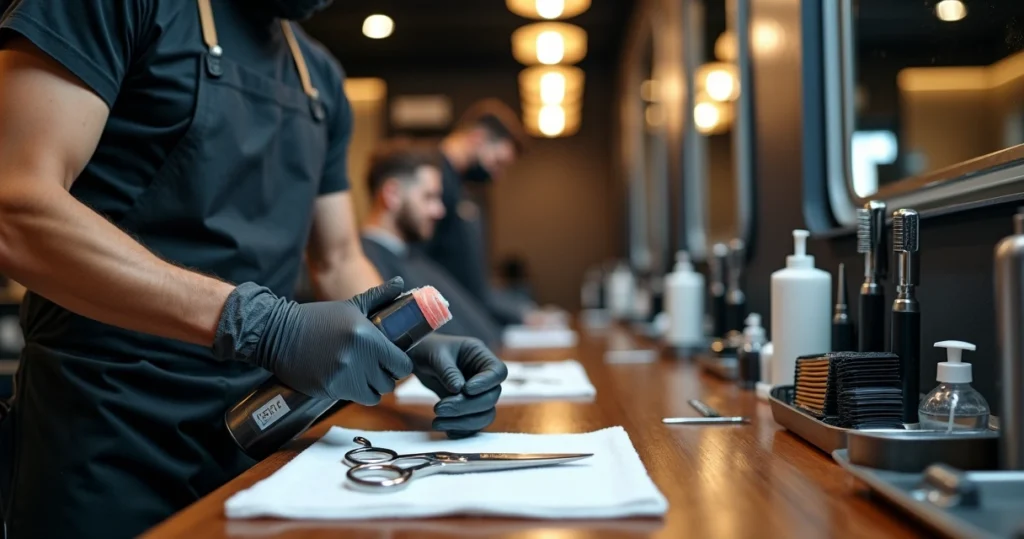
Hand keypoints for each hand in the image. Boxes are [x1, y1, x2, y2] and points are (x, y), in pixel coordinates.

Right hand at [213, 277, 413, 404]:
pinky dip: (354, 392)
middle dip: (385, 375)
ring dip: (371, 387)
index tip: (393, 360)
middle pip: (389, 382)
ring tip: (361, 375)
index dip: (400, 364)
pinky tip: (346, 379)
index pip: (402, 364)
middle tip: (375, 367)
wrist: (278, 333)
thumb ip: (379, 296)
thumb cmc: (318, 318)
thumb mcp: (350, 306)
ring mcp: (342, 375)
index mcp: (366, 336)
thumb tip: (400, 281)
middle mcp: (357, 357)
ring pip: (374, 395)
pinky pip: (354, 398)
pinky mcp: (328, 389)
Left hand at [408, 334, 507, 437]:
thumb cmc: (427, 349)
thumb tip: (459, 390)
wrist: (417, 359)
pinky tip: (443, 428)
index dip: (486, 384)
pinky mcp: (467, 408)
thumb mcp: (435, 355)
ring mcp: (477, 394)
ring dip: (463, 422)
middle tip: (439, 408)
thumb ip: (448, 372)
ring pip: (485, 414)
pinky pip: (473, 424)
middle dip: (467, 406)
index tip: (466, 390)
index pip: (498, 372)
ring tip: (437, 422)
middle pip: (491, 397)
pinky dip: (461, 430)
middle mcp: (483, 376)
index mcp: (480, 356)